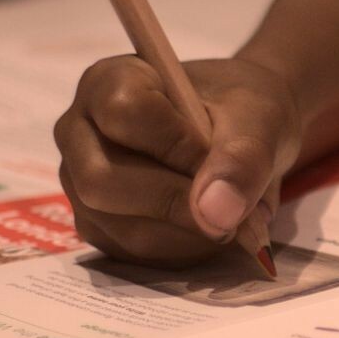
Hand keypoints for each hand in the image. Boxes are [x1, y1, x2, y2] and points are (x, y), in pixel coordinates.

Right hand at [55, 56, 302, 266]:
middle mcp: (79, 133)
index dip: (177, 144)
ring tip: (233, 212)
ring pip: (120, 228)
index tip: (219, 156)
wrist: (244, 134)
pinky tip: (213, 227)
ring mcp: (81, 184)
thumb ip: (243, 156)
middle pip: (103, 181)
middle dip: (176, 203)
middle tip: (232, 210)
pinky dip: (186, 250)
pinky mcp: (99, 225)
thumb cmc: (244, 111)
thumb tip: (217, 214)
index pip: (125, 113)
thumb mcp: (259, 119)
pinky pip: (134, 254)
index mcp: (108, 82)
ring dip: (189, 233)